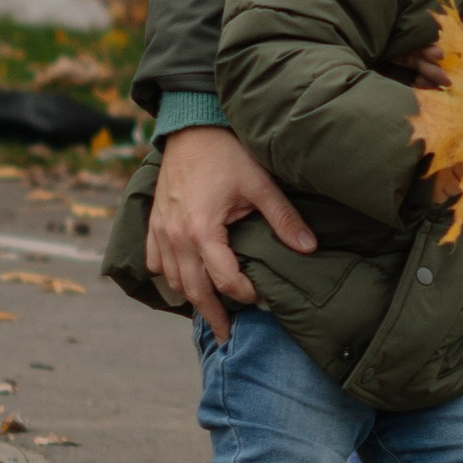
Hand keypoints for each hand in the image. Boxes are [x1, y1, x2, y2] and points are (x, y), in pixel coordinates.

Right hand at [143, 123, 313, 339]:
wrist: (192, 125)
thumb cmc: (227, 153)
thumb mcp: (261, 184)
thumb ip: (284, 219)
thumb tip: (309, 248)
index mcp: (201, 230)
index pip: (223, 280)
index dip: (244, 295)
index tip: (261, 300)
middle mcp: (175, 236)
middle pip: (193, 290)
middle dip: (212, 315)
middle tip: (226, 337)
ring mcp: (159, 230)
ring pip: (171, 279)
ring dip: (191, 296)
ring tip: (210, 312)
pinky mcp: (153, 221)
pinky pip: (154, 261)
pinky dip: (168, 275)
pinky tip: (184, 281)